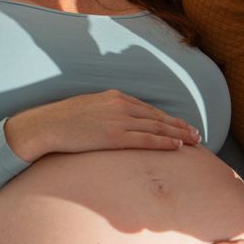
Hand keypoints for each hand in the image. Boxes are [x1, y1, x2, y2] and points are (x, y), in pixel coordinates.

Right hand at [4, 89, 201, 161]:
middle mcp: (120, 105)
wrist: (46, 125)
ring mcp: (118, 120)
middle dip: (180, 125)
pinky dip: (163, 142)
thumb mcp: (88, 109)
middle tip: (197, 134)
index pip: (149, 109)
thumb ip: (105, 113)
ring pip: (156, 127)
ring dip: (178, 134)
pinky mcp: (114, 135)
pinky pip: (145, 139)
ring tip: (194, 141)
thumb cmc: (63, 121)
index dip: (168, 118)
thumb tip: (114, 124)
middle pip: (158, 117)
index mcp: (115, 97)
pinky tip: (177, 146)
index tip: (182, 125)